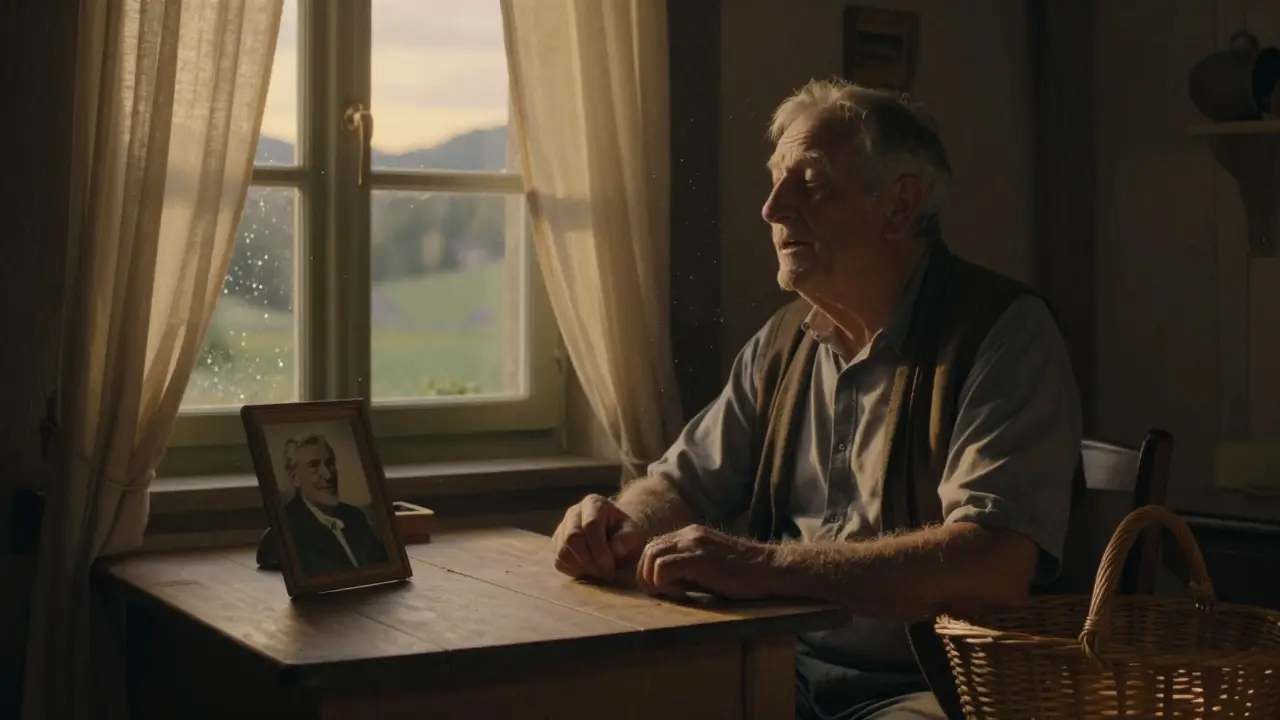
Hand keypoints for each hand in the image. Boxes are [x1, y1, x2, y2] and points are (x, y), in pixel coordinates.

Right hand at [551, 494, 646, 582]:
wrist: (614, 536)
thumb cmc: (624, 534)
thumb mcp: (634, 534)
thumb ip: (628, 539)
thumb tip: (615, 549)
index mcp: (594, 504)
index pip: (590, 524)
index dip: (599, 549)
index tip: (610, 567)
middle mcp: (574, 512)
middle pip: (572, 538)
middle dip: (589, 561)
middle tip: (604, 574)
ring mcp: (562, 528)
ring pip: (563, 551)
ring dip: (582, 568)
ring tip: (598, 573)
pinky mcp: (556, 544)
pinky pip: (559, 561)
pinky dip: (573, 571)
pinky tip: (588, 571)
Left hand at [636, 524, 777, 600]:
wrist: (770, 570)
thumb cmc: (744, 576)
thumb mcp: (709, 566)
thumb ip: (687, 569)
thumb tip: (661, 585)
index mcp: (690, 535)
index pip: (654, 547)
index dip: (650, 571)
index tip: (663, 590)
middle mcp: (688, 534)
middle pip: (648, 550)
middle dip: (647, 577)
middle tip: (662, 595)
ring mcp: (693, 544)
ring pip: (651, 557)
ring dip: (655, 581)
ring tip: (675, 595)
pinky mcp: (699, 558)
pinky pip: (663, 568)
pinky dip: (665, 584)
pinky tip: (684, 596)